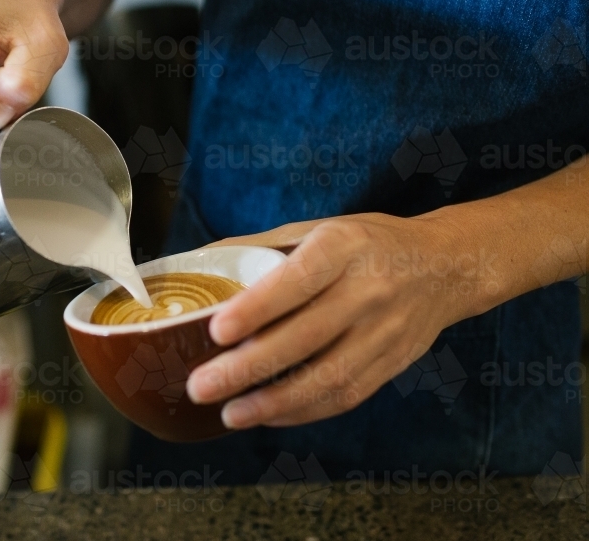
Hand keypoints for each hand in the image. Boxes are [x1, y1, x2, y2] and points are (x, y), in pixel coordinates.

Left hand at [186, 213, 483, 428]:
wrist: (445, 266)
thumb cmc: (365, 244)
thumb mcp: (317, 229)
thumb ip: (259, 247)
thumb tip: (196, 262)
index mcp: (343, 247)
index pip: (297, 280)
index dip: (257, 308)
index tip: (216, 330)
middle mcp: (369, 289)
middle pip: (305, 337)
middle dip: (248, 367)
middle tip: (201, 386)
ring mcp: (385, 331)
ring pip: (327, 376)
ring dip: (273, 402)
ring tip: (229, 414)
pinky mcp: (394, 362)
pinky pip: (346, 394)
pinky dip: (304, 410)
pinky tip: (267, 415)